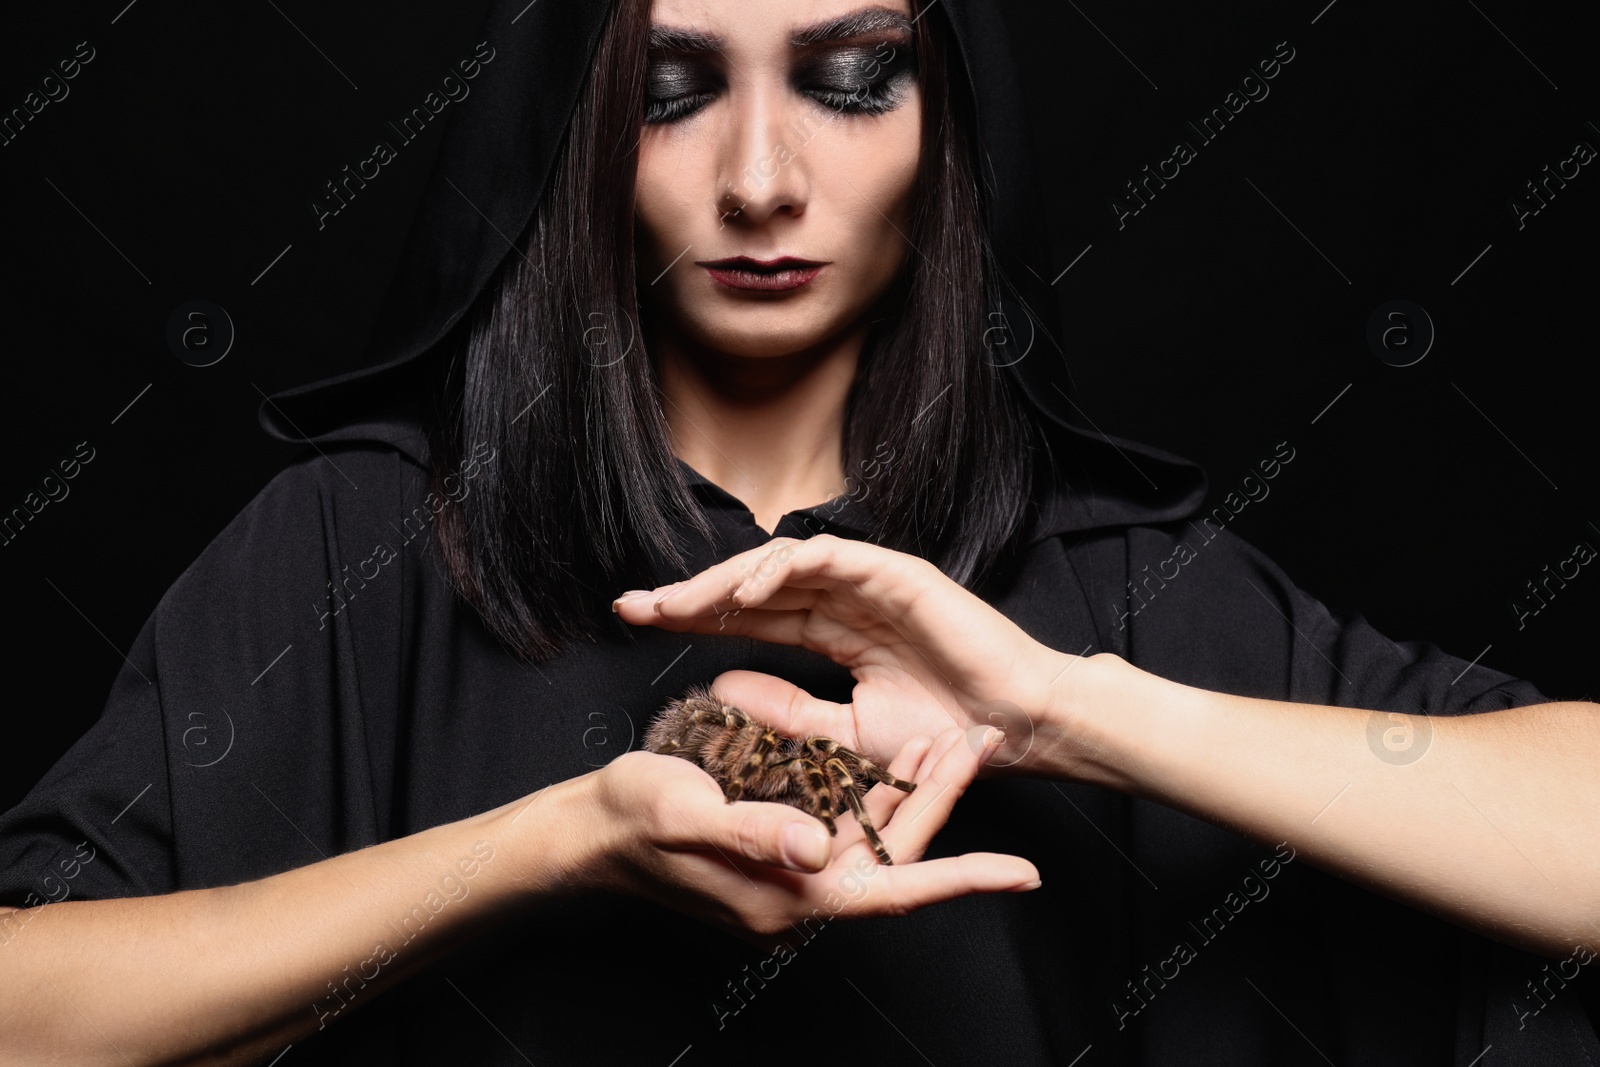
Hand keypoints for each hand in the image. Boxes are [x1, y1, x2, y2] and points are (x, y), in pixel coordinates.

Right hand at [569, 724, 1038, 950]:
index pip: (892, 889)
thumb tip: (817, 846)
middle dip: (940, 801)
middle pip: (892, 851)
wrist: (589, 830)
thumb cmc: (632, 822)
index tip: (1024, 871)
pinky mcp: (780, 850)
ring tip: (952, 738)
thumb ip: (752, 834)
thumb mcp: (686, 816)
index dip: (962, 880)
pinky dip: (871, 790)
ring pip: (872, 834)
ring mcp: (790, 872)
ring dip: (911, 791)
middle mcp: (799, 891)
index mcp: (788, 894)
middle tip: (978, 742)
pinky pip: (842, 823)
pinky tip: (892, 752)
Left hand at [612, 534, 1074, 774]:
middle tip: (633, 606)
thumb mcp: (845, 737)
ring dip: (724, 581)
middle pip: (751, 587)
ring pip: (779, 564)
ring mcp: (869, 580)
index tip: (638, 621)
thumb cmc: (943, 737)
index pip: (750, 617)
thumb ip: (789, 713)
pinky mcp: (895, 572)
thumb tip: (724, 689)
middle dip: (689, 595)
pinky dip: (781, 572)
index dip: (694, 616)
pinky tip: (743, 597)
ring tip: (677, 605)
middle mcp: (844, 598)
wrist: (1012, 731)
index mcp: (834, 630)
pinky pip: (826, 558)